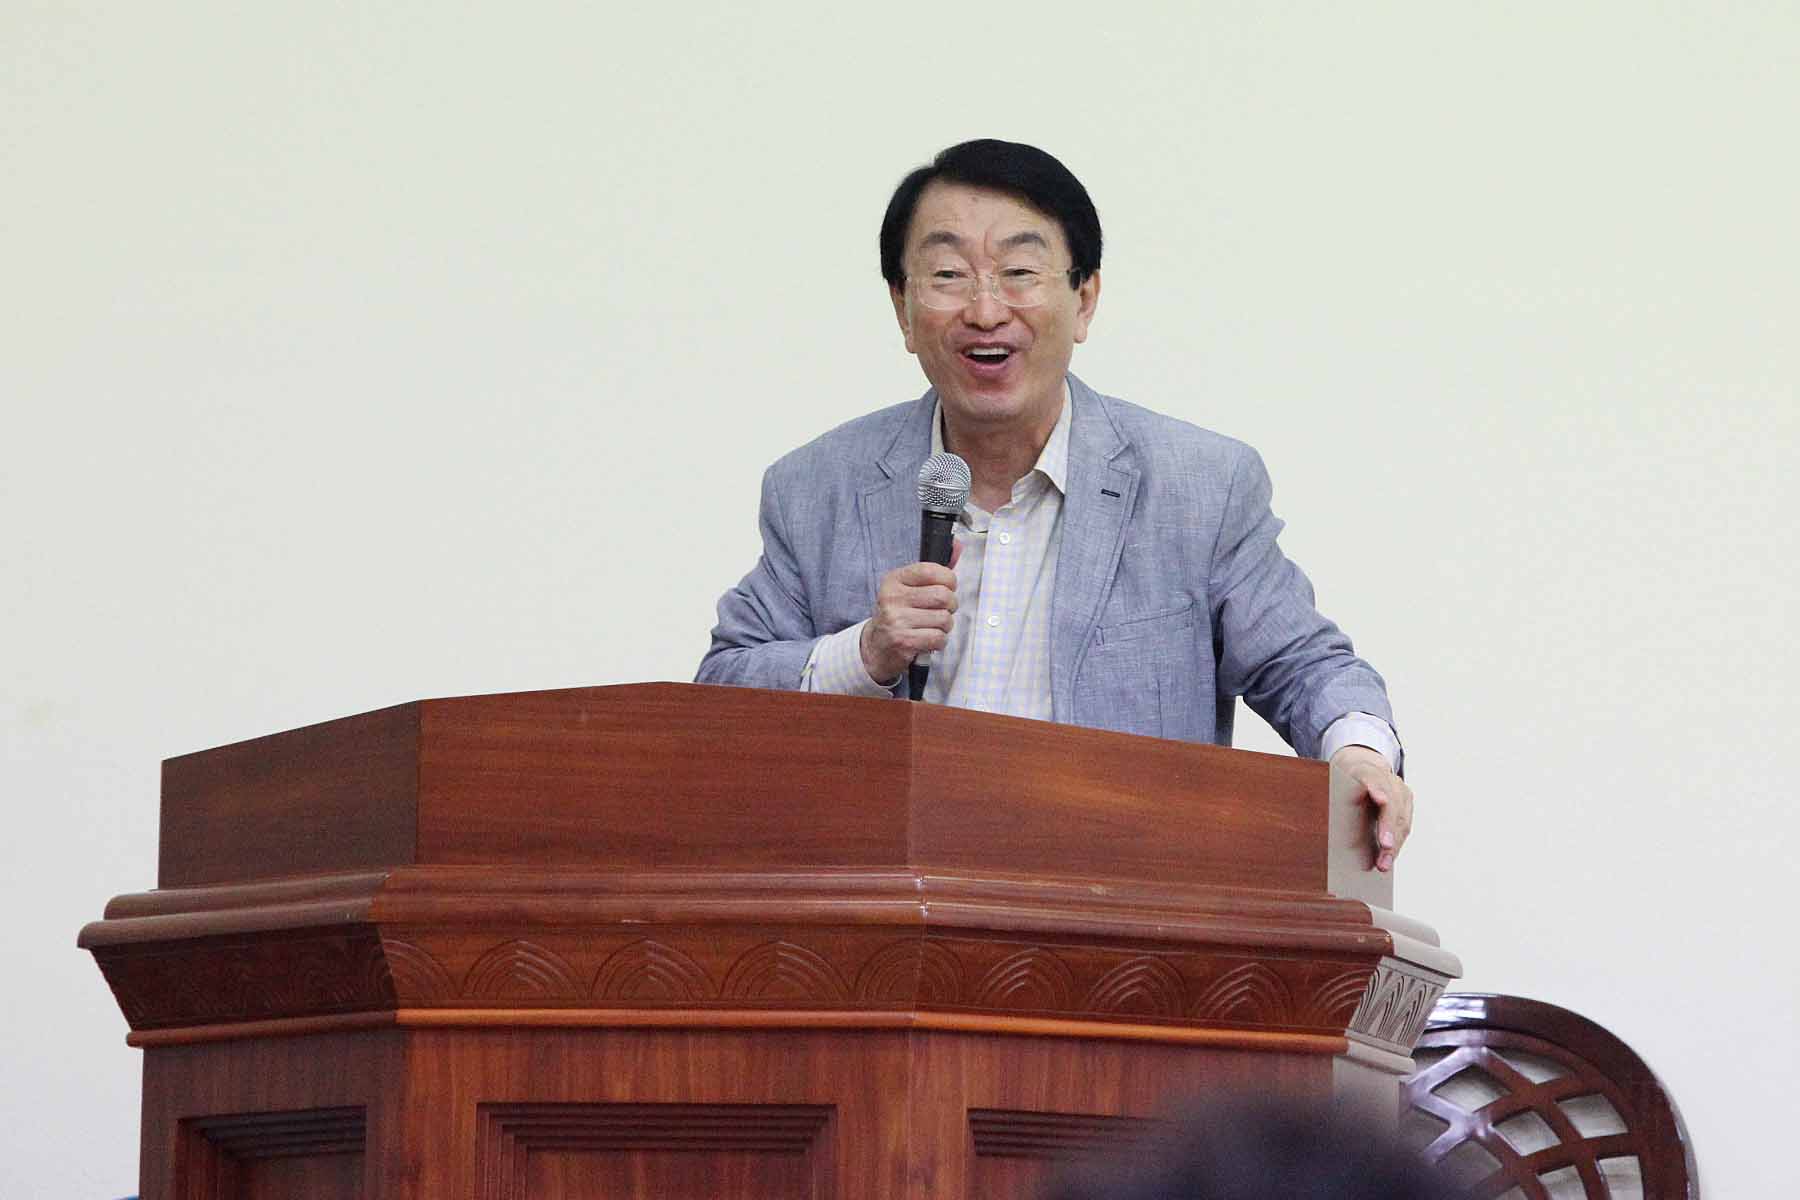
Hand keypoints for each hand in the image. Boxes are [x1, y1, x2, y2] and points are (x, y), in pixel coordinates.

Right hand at [861, 552, 958, 683]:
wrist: (877, 646)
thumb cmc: (899, 613)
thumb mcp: (910, 587)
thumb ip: (935, 569)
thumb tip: (958, 545)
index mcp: (894, 580)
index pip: (931, 571)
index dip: (949, 580)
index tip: (948, 587)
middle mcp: (892, 598)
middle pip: (943, 596)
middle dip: (951, 605)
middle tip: (943, 609)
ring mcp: (896, 620)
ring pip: (944, 619)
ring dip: (945, 625)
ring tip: (933, 625)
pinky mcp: (903, 642)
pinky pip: (938, 638)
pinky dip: (939, 641)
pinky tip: (928, 638)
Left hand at [1330, 745, 1412, 872]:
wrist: (1361, 768)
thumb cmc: (1344, 781)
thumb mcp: (1334, 783)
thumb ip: (1330, 795)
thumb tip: (1315, 816)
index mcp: (1367, 771)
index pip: (1374, 778)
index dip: (1377, 789)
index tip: (1381, 799)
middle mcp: (1388, 780)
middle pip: (1392, 805)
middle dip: (1389, 829)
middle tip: (1385, 847)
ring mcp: (1400, 791)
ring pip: (1401, 820)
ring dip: (1394, 844)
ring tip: (1384, 864)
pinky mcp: (1405, 804)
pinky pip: (1403, 826)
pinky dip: (1397, 843)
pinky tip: (1389, 858)